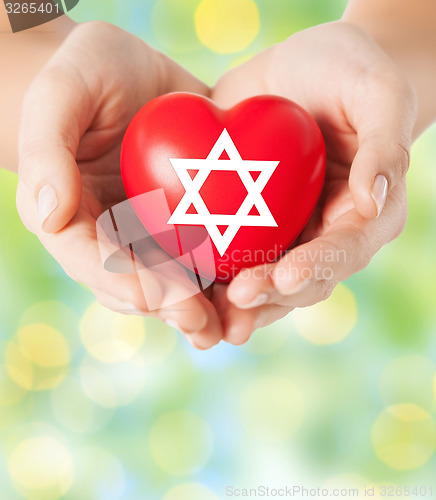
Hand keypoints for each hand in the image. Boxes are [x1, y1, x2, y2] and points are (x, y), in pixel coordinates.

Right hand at [16, 21, 222, 348]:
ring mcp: (150, 229)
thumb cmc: (86, 74)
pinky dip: (225, 273)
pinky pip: (205, 251)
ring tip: (228, 326)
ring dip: (199, 308)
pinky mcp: (187, 218)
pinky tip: (250, 288)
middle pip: (135, 282)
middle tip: (201, 325)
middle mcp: (111, 233)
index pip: (89, 259)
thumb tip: (51, 215)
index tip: (151, 296)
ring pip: (173, 279)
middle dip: (168, 307)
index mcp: (72, 216)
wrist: (131, 69)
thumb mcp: (60, 94)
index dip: (118, 281)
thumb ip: (46, 151)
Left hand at [211, 21, 416, 343]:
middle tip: (236, 301)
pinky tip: (182, 284)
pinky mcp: (244, 220)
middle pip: (299, 279)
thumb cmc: (348, 75)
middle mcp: (322, 233)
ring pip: (262, 279)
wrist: (302, 69)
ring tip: (208, 319)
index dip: (316, 267)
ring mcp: (283, 231)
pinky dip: (207, 274)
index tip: (286, 276)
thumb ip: (384, 147)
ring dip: (236, 303)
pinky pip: (227, 253)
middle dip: (269, 295)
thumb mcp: (377, 95)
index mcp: (361, 215)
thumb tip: (371, 201)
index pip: (344, 251)